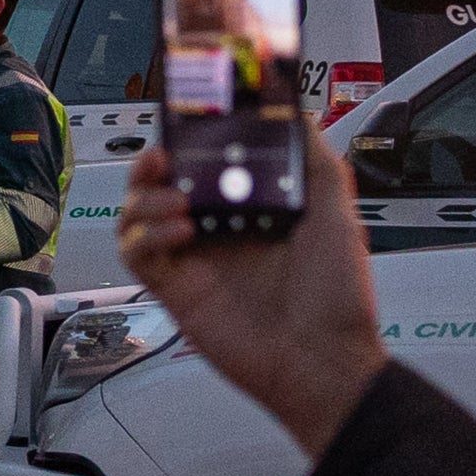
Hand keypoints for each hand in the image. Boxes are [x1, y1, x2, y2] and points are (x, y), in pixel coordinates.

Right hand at [114, 126, 386, 459]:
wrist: (323, 360)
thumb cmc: (337, 297)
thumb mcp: (337, 214)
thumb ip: (316, 161)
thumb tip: (297, 115)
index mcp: (253, 209)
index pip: (206, 163)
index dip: (192, 141)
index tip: (190, 119)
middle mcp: (219, 230)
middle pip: (161, 183)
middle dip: (154, 163)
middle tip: (164, 155)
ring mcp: (194, 260)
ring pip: (138, 214)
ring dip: (145, 198)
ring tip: (176, 201)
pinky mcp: (176, 289)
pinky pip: (138, 253)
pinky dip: (147, 235)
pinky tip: (180, 232)